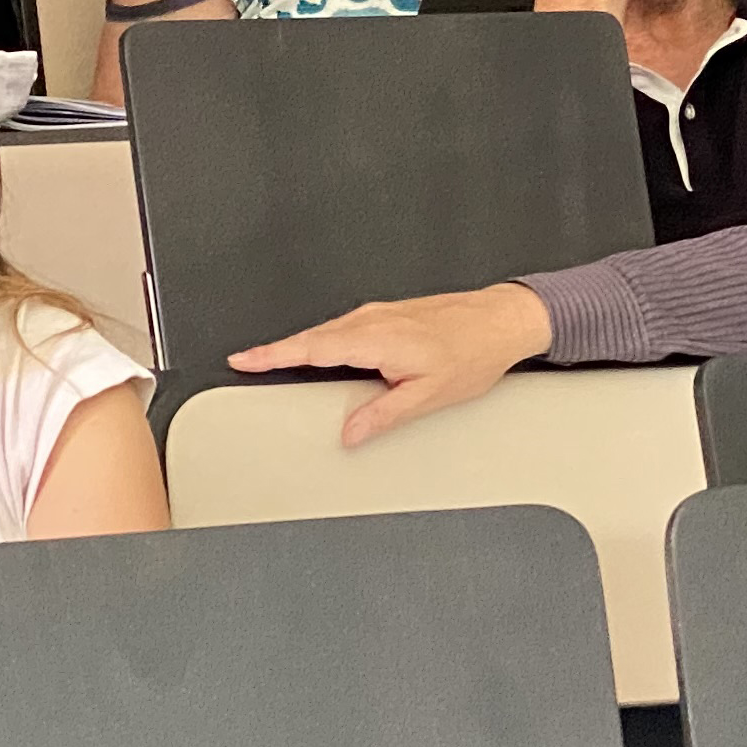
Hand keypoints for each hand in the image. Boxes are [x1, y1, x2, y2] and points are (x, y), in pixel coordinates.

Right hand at [230, 283, 555, 446]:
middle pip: (313, 337)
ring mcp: (380, 313)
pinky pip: (346, 327)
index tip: (244, 359)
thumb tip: (350, 433)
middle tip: (247, 362)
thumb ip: (384, 415)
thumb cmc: (474, 353)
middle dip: (277, 350)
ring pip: (329, 330)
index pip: (311, 348)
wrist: (503, 321)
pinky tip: (325, 352)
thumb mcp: (428, 395)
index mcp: (376, 338)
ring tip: (277, 360)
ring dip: (302, 345)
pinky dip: (326, 340)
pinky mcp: (389, 313)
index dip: (273, 354)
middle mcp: (373, 319)